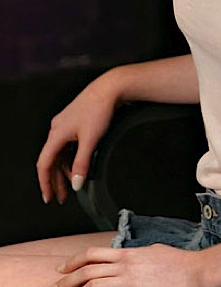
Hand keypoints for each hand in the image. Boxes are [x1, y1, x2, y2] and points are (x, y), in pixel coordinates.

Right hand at [36, 71, 120, 204]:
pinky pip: (68, 146)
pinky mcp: (75, 122)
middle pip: (52, 160)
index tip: (49, 197)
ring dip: (65, 170)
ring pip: (60, 153)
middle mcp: (57, 129)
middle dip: (56, 180)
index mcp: (56, 134)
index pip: (44, 164)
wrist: (109, 88)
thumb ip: (82, 164)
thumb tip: (76, 184)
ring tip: (72, 186)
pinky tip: (78, 167)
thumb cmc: (99, 109)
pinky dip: (71, 159)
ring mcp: (65, 125)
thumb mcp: (91, 141)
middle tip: (61, 197)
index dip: (45, 182)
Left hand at [46, 244, 207, 286]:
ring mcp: (130, 281)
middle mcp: (125, 265)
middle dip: (66, 281)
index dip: (73, 261)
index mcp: (128, 252)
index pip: (93, 254)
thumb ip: (136, 254)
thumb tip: (127, 256)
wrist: (196, 272)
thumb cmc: (179, 261)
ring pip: (93, 286)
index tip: (60, 269)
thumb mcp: (153, 250)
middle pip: (87, 270)